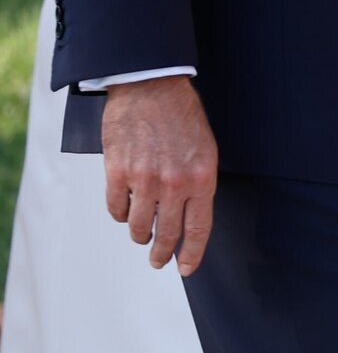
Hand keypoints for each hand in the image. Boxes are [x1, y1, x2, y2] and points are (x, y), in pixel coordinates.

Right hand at [102, 75, 217, 276]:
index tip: (185, 268)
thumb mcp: (204, 147)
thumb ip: (198, 183)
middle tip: (159, 260)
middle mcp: (174, 183)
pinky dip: (121, 213)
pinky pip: (117, 209)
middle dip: (163, 254)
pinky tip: (125, 209)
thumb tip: (190, 216)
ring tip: (142, 234)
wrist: (151, 85)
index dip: (192, 254)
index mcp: (202, 177)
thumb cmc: (181, 114)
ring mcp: (145, 180)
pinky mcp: (118, 172)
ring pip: (139, 227)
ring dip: (140, 235)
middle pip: (167, 235)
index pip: (198, 229)